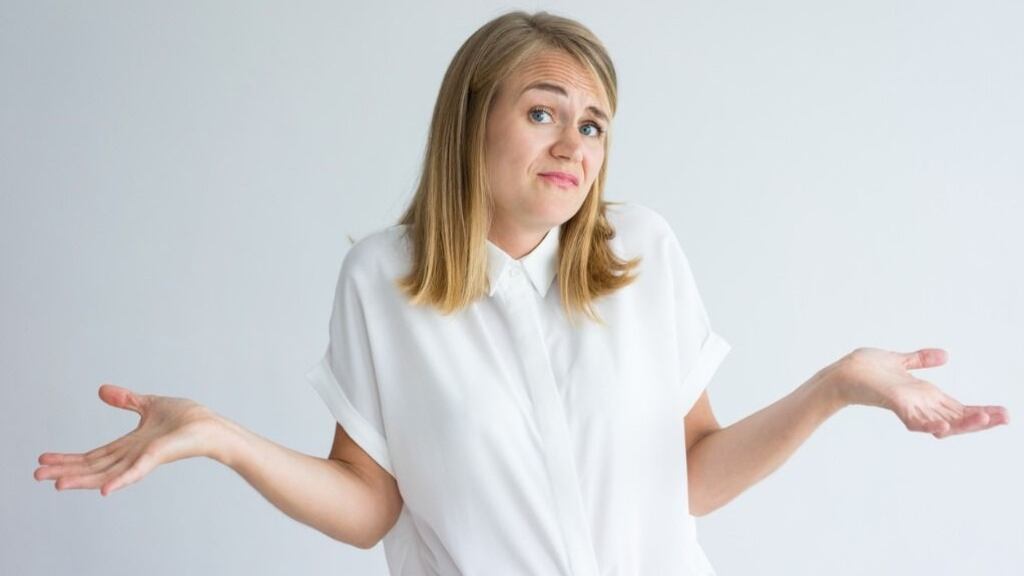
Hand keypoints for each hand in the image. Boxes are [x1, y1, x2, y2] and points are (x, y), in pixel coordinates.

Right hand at [35, 384, 219, 494]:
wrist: (212, 426)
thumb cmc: (188, 418)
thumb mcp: (150, 403)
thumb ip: (127, 400)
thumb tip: (102, 390)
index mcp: (129, 444)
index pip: (93, 455)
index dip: (68, 458)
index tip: (43, 460)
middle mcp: (133, 455)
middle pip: (93, 466)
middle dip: (65, 471)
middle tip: (37, 475)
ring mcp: (145, 458)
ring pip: (107, 472)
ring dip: (82, 479)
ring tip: (57, 484)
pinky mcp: (158, 457)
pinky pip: (136, 471)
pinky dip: (119, 481)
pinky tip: (103, 491)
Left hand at [835, 347, 1009, 438]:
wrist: (842, 373)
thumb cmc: (866, 369)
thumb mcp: (900, 361)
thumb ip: (921, 360)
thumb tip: (945, 355)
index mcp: (924, 397)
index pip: (958, 408)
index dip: (979, 412)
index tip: (1003, 413)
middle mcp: (920, 405)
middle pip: (956, 418)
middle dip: (981, 420)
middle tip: (1006, 417)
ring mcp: (909, 407)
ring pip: (941, 422)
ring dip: (964, 422)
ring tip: (986, 419)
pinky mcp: (895, 404)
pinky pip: (915, 420)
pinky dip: (929, 425)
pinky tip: (944, 429)